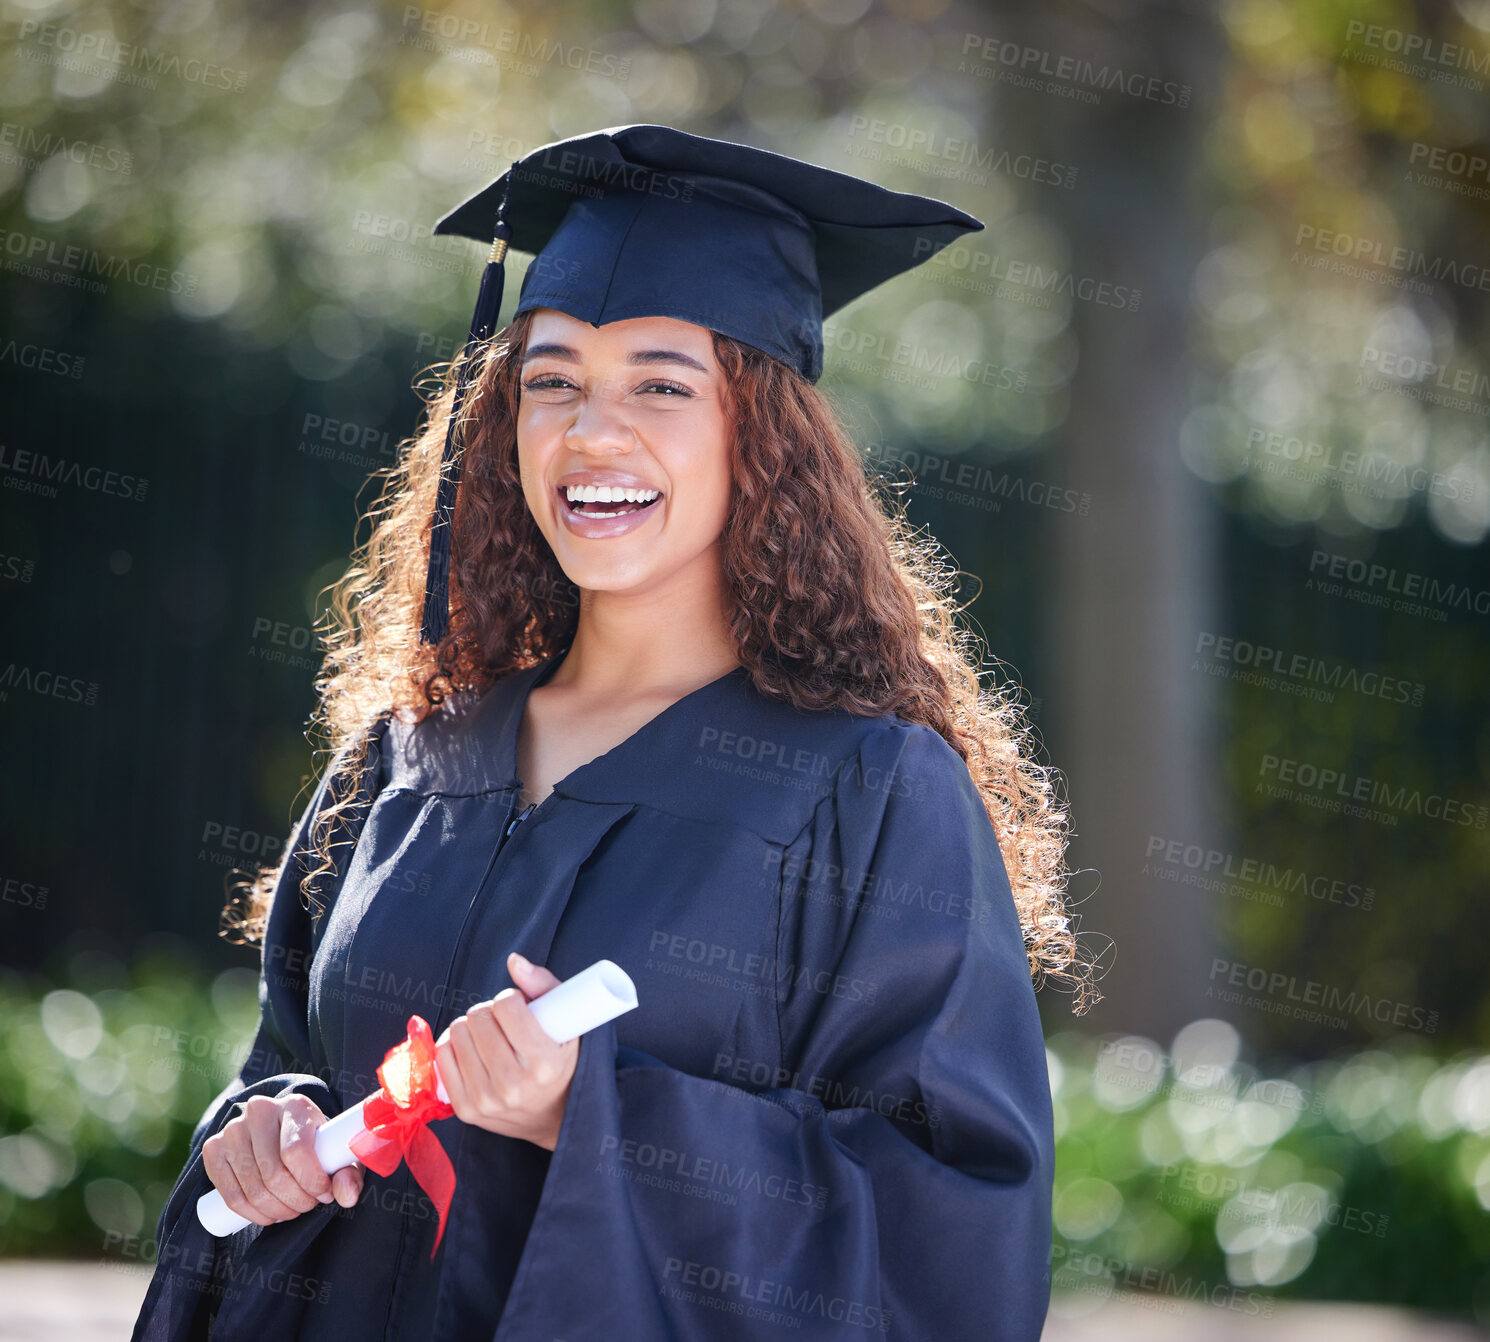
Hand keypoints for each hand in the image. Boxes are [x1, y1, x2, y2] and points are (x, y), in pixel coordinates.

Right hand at [202, 1093, 363, 1225]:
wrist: (281, 1129)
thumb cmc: (315, 1143)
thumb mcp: (337, 1153)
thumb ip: (348, 1173)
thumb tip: (346, 1195)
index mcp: (295, 1105)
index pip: (296, 1151)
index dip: (311, 1181)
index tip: (324, 1194)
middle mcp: (260, 1111)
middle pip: (273, 1173)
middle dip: (295, 1201)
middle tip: (306, 1206)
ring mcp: (232, 1129)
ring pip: (252, 1188)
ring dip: (275, 1210)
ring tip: (291, 1209)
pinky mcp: (213, 1148)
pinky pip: (230, 1194)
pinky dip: (250, 1213)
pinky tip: (267, 1214)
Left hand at [435, 952, 578, 1150]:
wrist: (554, 1117)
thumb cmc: (561, 1062)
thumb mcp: (568, 1023)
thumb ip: (543, 985)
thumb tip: (513, 960)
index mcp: (544, 1062)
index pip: (506, 1007)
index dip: (510, 997)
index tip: (519, 1005)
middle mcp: (513, 1084)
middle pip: (477, 1018)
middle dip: (489, 1010)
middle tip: (502, 1020)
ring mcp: (486, 1099)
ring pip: (456, 1033)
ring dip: (470, 1026)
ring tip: (489, 1035)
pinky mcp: (465, 1109)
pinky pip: (441, 1056)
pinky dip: (452, 1045)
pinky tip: (471, 1048)